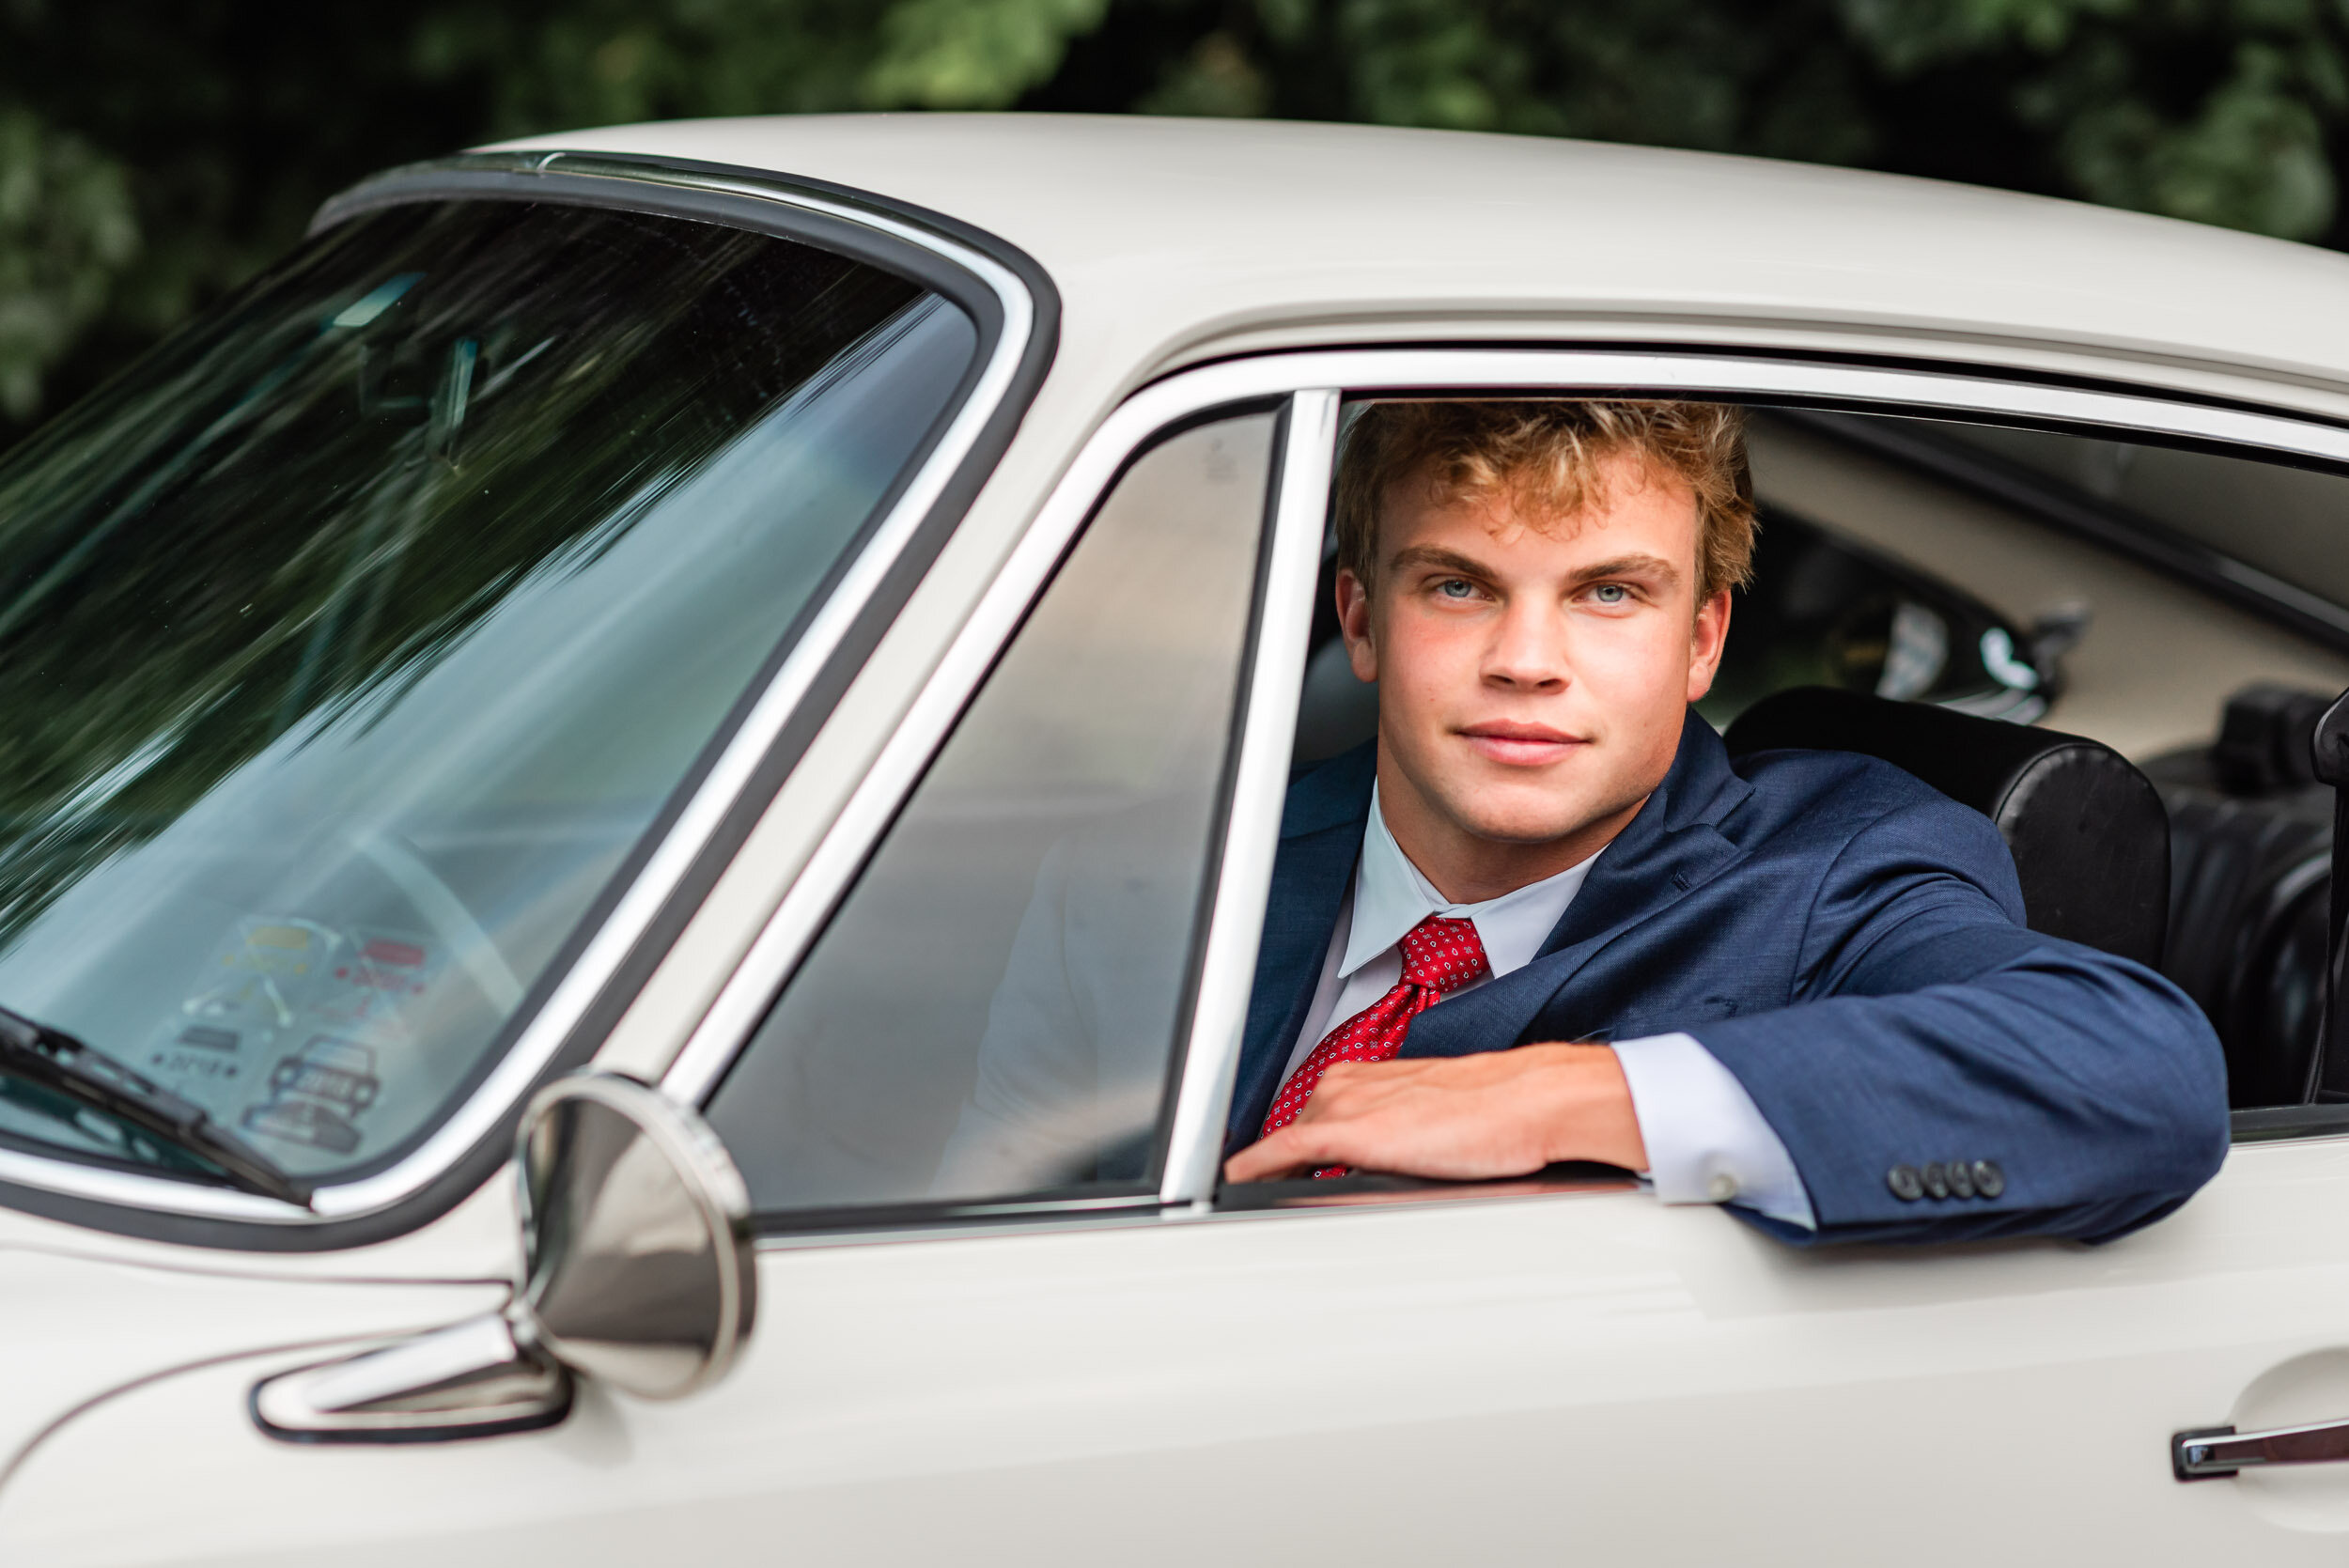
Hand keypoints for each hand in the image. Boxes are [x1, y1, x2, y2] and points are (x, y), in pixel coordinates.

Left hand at [1222, 1042, 1648, 1183]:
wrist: (1529, 1099)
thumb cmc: (1499, 1109)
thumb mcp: (1432, 1119)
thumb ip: (1397, 1136)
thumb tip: (1384, 1169)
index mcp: (1368, 1077)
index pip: (1309, 1118)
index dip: (1286, 1149)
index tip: (1268, 1168)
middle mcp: (1348, 1083)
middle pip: (1294, 1134)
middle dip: (1283, 1166)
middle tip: (1269, 1194)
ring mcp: (1346, 1103)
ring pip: (1288, 1145)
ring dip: (1274, 1172)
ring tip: (1260, 1199)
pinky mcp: (1351, 1130)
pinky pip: (1282, 1151)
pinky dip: (1255, 1167)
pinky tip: (1237, 1183)